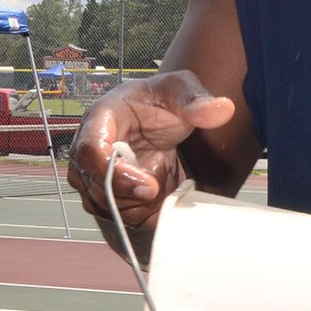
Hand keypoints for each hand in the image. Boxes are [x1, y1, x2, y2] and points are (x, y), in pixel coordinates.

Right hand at [69, 70, 235, 232]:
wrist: (158, 122)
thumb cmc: (161, 103)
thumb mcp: (181, 92)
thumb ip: (198, 101)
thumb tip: (224, 109)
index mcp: (99, 119)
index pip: (89, 152)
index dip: (116, 175)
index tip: (150, 187)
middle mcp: (86, 151)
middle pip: (97, 189)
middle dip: (135, 195)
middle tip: (164, 184)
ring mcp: (92, 178)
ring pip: (110, 209)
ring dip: (144, 202)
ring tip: (163, 171)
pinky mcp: (103, 197)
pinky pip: (121, 218)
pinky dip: (146, 210)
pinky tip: (159, 186)